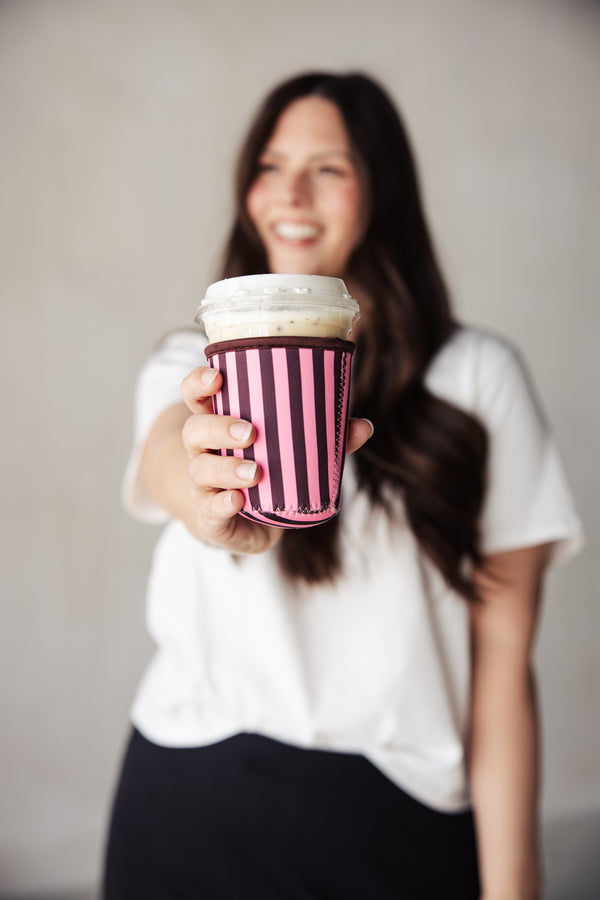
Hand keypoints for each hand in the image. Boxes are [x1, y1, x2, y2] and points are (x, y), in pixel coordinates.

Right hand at [180, 366, 371, 553]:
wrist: (243, 526)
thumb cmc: (266, 476)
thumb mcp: (291, 454)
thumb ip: (327, 440)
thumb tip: (364, 426)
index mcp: (218, 425)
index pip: (197, 396)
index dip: (199, 383)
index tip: (217, 377)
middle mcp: (203, 452)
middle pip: (194, 430)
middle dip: (218, 427)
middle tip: (250, 432)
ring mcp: (203, 486)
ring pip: (200, 469)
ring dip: (226, 469)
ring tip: (255, 472)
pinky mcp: (210, 517)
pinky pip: (209, 511)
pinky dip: (222, 505)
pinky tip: (237, 500)